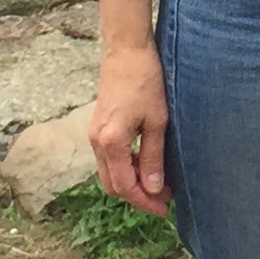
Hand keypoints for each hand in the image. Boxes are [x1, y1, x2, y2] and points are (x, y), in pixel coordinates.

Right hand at [91, 39, 172, 216]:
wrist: (126, 51)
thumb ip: (153, 157)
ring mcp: (95, 134)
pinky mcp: (98, 127)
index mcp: (111, 142)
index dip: (145, 201)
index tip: (164, 207)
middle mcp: (97, 142)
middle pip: (112, 185)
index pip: (125, 186)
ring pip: (109, 173)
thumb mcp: (157, 121)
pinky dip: (125, 167)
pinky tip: (145, 162)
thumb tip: (154, 189)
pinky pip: (108, 158)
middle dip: (137, 196)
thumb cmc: (146, 81)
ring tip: (158, 182)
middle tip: (163, 198)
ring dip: (131, 181)